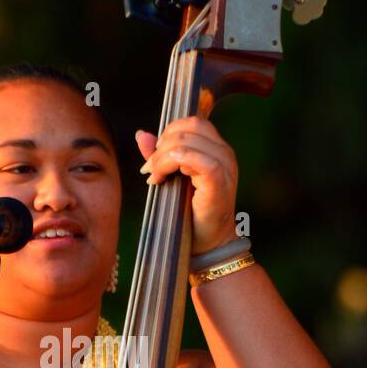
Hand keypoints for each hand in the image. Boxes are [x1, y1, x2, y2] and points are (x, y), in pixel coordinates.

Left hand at [135, 116, 238, 255]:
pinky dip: (173, 165)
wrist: (208, 245)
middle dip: (162, 146)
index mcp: (217, 150)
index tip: (153, 159)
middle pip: (189, 127)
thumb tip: (141, 134)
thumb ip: (160, 156)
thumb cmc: (191, 214)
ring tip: (155, 178)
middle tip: (150, 170)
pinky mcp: (219, 183)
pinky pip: (196, 160)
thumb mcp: (173, 179)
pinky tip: (162, 181)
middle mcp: (225, 154)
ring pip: (188, 142)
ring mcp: (225, 168)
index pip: (193, 122)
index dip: (169, 132)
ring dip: (163, 158)